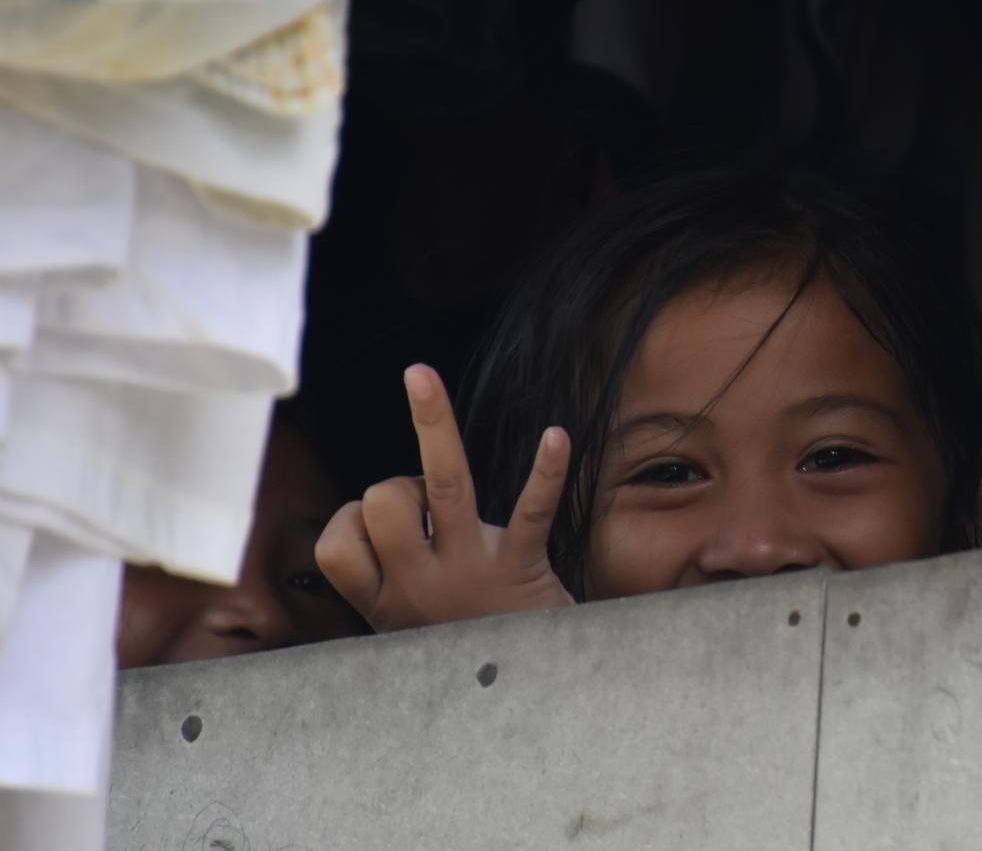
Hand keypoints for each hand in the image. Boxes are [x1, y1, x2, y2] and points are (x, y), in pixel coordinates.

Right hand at [314, 363, 574, 631]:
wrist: (527, 695)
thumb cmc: (465, 644)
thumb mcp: (406, 627)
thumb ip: (384, 574)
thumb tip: (376, 510)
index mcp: (385, 601)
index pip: (335, 543)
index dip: (350, 521)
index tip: (376, 534)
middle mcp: (422, 584)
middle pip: (383, 500)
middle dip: (396, 484)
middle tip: (426, 515)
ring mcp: (471, 571)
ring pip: (442, 485)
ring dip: (429, 423)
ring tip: (419, 376)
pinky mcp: (523, 565)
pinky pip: (532, 509)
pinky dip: (546, 472)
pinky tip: (556, 437)